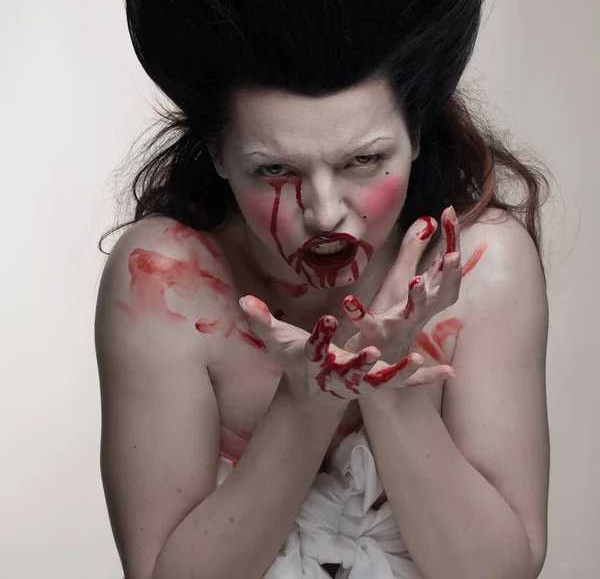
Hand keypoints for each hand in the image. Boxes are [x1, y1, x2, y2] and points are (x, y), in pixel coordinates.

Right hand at [238, 296, 448, 413]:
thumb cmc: (295, 362)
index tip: (327, 321)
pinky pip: (404, 384)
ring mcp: (361, 383)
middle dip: (361, 362)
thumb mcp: (277, 341)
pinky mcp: (377, 385)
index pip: (314, 348)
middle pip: (351, 370)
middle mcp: (339, 375)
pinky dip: (425, 378)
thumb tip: (242, 300)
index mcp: (315, 360)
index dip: (320, 337)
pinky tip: (449, 372)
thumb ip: (261, 321)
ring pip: (382, 380)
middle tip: (373, 352)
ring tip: (416, 359)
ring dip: (399, 372)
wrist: (312, 394)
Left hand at [342, 206, 461, 373]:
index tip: (450, 211)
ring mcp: (399, 326)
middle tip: (453, 254)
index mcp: (428, 294)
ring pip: (416, 314)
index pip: (446, 264)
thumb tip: (428, 220)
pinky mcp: (374, 336)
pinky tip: (349, 301)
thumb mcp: (401, 278)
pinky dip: (361, 316)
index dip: (451, 240)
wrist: (372, 357)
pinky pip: (370, 327)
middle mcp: (420, 311)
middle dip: (452, 274)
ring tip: (416, 281)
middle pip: (445, 292)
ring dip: (419, 299)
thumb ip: (414, 251)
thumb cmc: (391, 315)